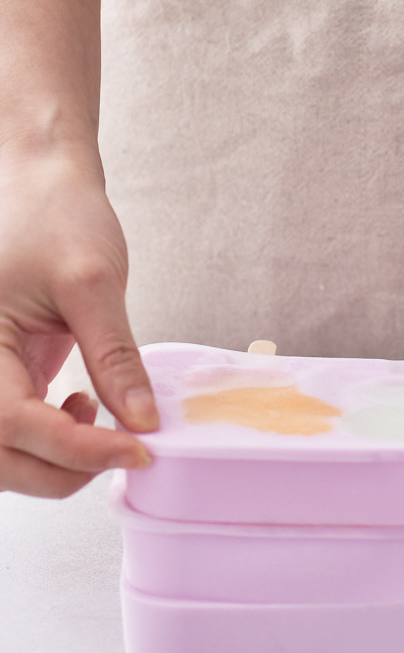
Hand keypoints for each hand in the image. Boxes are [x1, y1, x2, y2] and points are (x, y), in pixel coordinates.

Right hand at [0, 147, 157, 497]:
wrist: (41, 183)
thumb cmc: (54, 215)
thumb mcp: (92, 283)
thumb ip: (114, 357)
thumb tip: (142, 421)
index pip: (13, 425)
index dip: (78, 451)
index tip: (139, 450)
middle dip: (64, 469)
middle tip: (126, 449)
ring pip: (5, 453)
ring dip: (56, 461)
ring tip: (103, 427)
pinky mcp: (5, 372)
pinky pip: (18, 430)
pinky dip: (54, 442)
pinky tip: (86, 411)